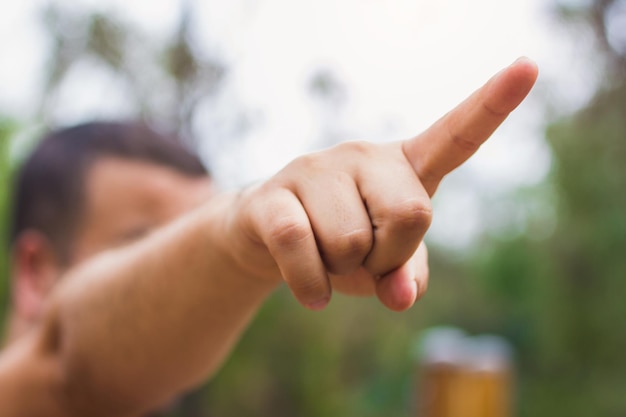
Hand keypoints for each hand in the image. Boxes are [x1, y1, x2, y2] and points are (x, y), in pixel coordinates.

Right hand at [228, 58, 537, 310]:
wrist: (270, 238)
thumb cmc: (343, 245)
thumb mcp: (387, 263)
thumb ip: (408, 277)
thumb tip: (400, 297)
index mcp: (404, 169)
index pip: (455, 136)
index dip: (492, 105)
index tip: (528, 66)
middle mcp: (363, 156)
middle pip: (410, 215)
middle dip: (390, 258)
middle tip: (366, 259)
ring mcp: (315, 169)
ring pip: (350, 241)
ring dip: (343, 272)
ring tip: (327, 259)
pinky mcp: (272, 195)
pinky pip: (299, 247)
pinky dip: (310, 285)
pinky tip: (313, 295)